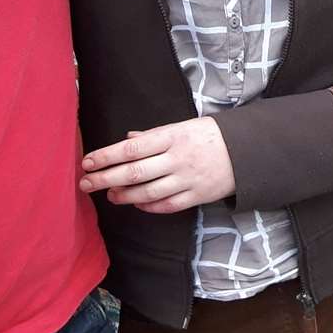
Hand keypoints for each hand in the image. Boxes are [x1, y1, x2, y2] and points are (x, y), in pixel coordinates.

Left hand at [80, 119, 234, 213]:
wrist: (247, 151)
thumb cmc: (210, 136)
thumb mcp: (183, 126)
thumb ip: (153, 135)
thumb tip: (126, 140)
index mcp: (172, 136)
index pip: (131, 149)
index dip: (106, 156)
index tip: (87, 162)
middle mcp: (178, 159)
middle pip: (134, 172)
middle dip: (105, 179)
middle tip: (85, 184)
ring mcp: (187, 179)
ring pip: (147, 192)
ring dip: (123, 195)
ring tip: (109, 195)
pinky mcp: (197, 196)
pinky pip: (166, 205)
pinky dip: (148, 206)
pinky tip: (135, 203)